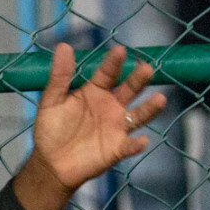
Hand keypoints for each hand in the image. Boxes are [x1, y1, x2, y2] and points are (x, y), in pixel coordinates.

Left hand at [15, 44, 165, 209]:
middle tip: (147, 68)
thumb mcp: (51, 102)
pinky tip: (142, 141)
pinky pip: (130, 145)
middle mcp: (111, 106)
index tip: (119, 51)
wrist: (50, 163)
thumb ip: (59, 77)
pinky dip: (136, 144)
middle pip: (129, 89)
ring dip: (149, 108)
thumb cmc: (51, 130)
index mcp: (95, 91)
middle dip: (138, 79)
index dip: (113, 63)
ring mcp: (117, 126)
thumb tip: (63, 46)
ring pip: (138, 115)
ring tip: (159, 99)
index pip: (107, 73)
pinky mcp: (117, 148)